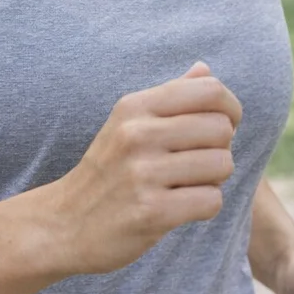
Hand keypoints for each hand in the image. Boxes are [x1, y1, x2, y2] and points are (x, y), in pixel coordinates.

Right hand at [46, 60, 241, 275]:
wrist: (63, 224)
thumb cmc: (107, 171)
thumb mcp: (127, 124)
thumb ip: (170, 95)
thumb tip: (205, 68)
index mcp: (135, 106)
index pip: (210, 90)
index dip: (230, 109)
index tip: (220, 129)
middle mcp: (137, 134)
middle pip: (222, 128)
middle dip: (221, 149)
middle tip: (197, 164)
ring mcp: (143, 173)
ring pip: (222, 165)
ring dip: (214, 180)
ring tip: (187, 185)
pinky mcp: (151, 212)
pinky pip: (211, 201)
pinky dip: (204, 207)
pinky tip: (180, 207)